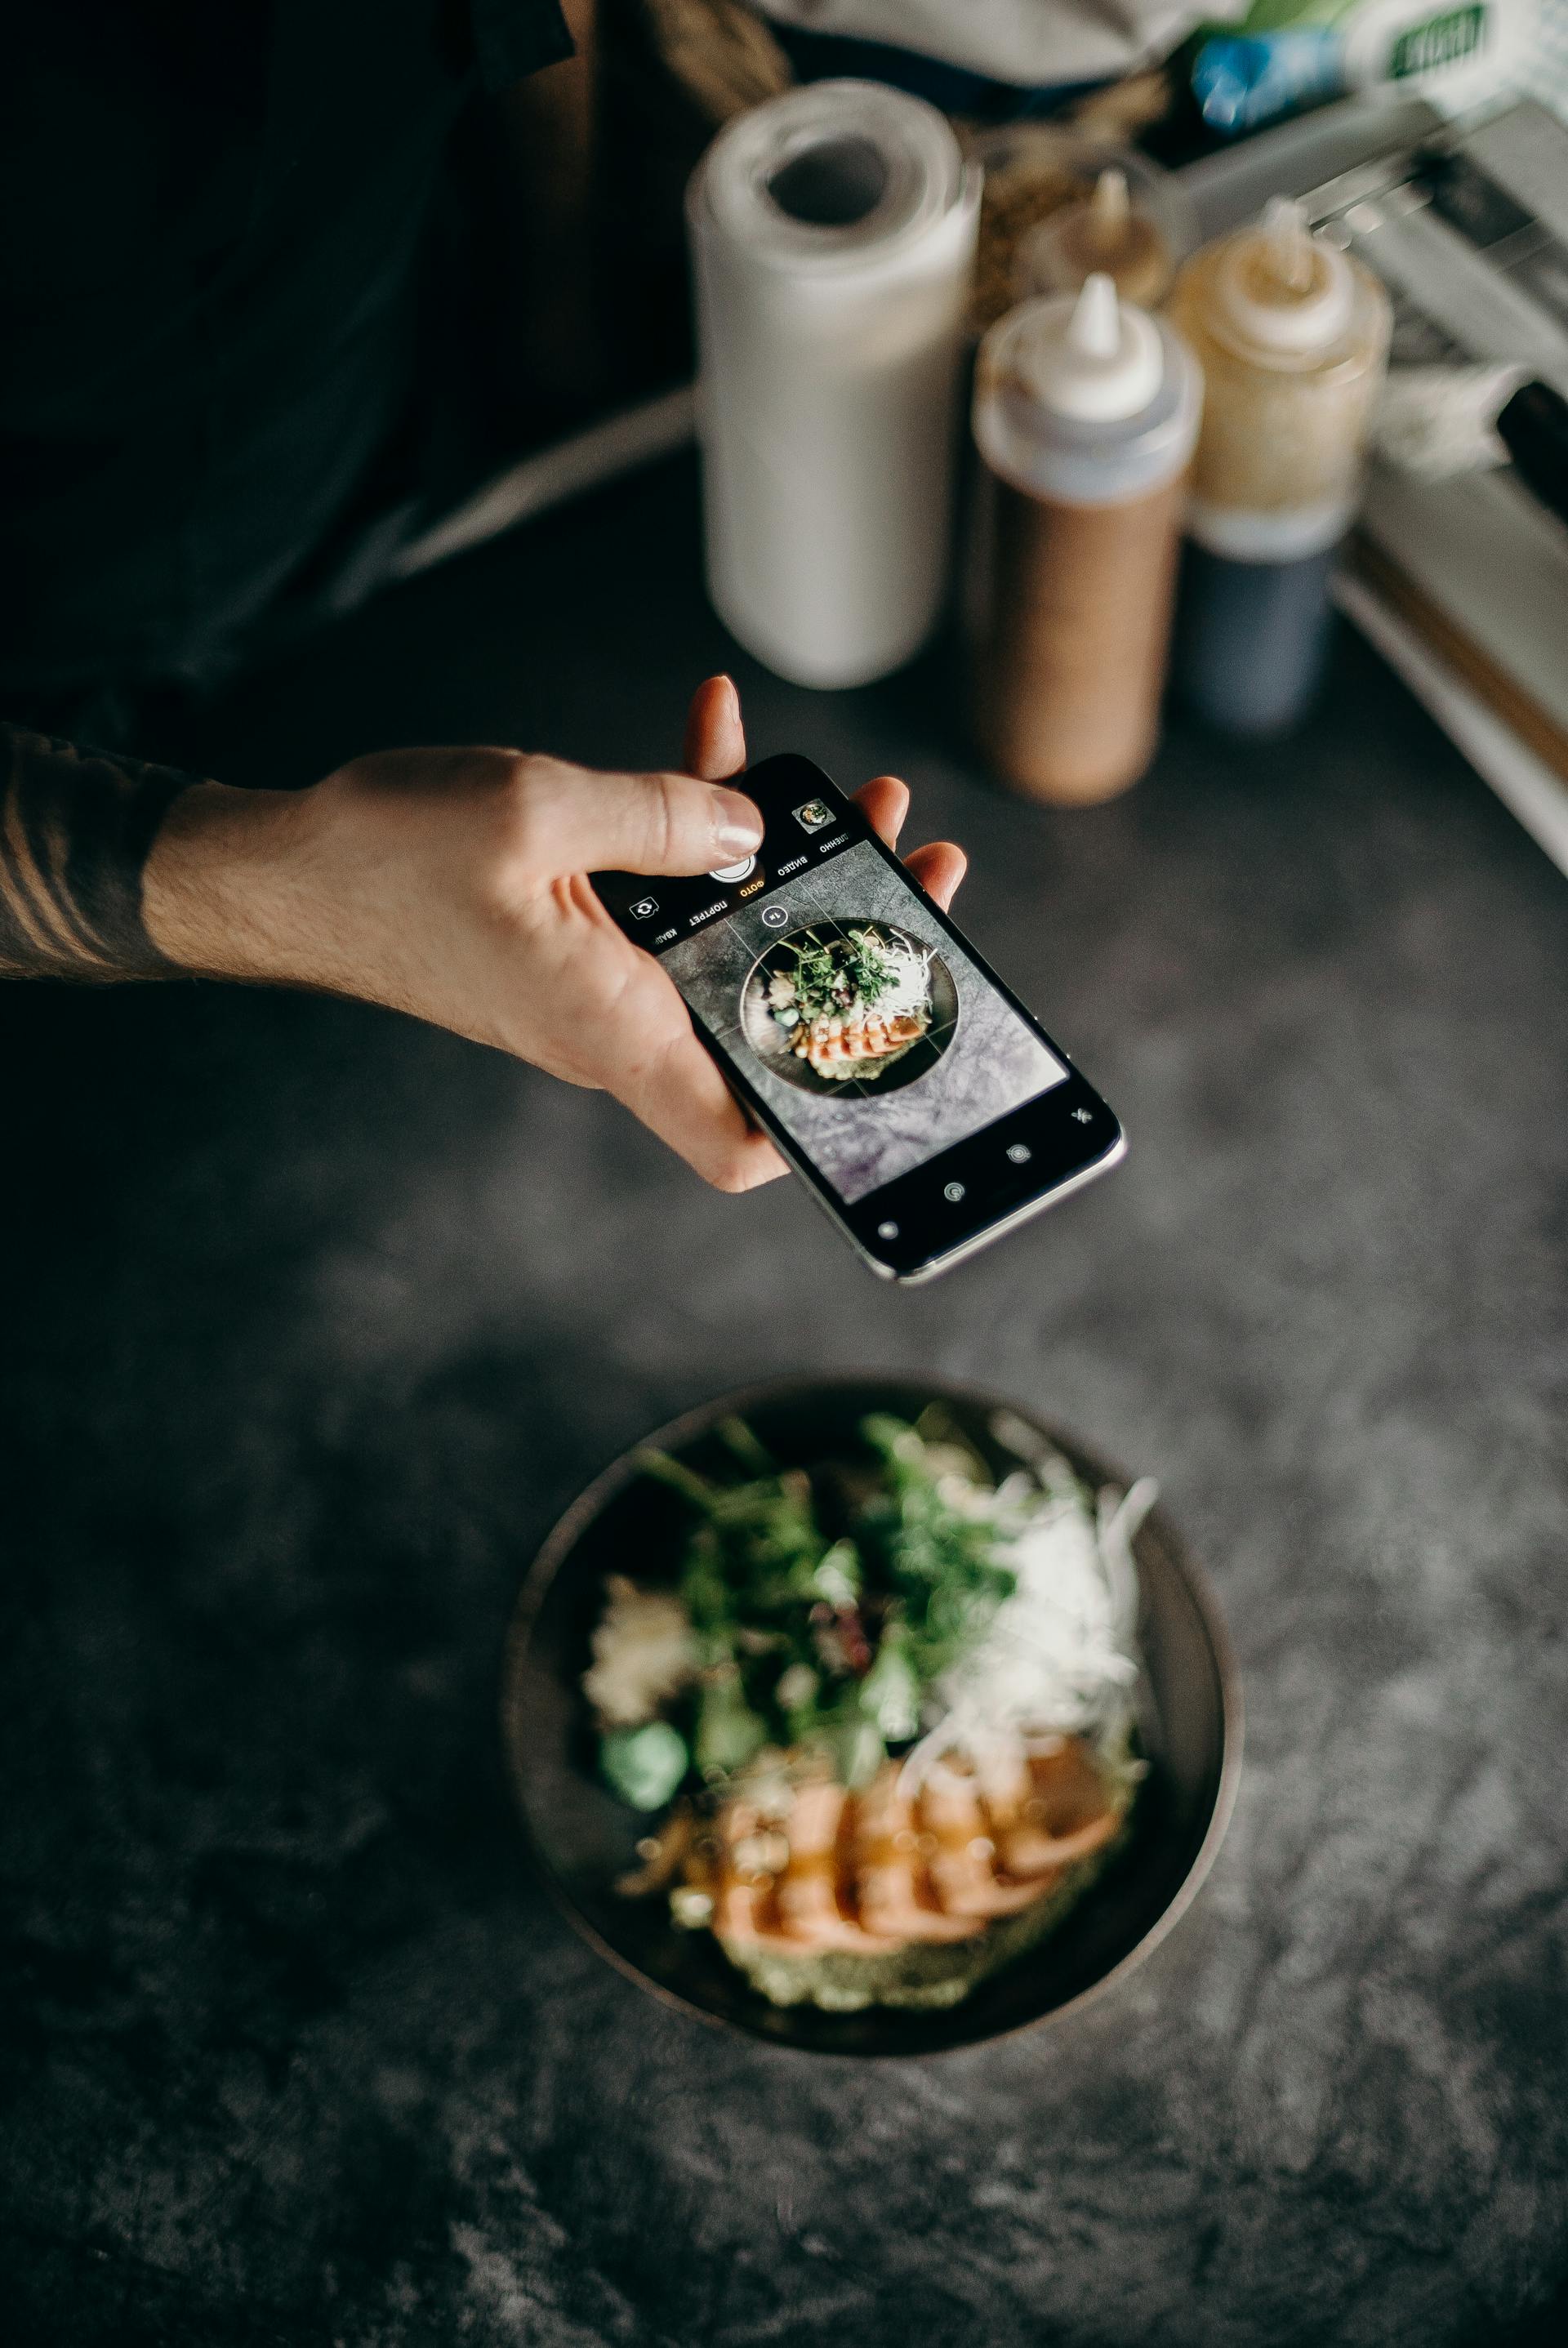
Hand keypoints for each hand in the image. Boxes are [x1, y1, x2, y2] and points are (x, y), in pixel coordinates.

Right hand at [143, 677, 966, 1189]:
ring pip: (729, 944)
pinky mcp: (578, 940)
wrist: (283, 871)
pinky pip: (665, 894)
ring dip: (792, 869)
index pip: (739, 1142)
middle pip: (767, 1022)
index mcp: (616, 1029)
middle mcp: (619, 1025)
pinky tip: (720, 731)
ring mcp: (601, 984)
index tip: (889, 1048)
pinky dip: (699, 823)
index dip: (821, 1126)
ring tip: (843, 794)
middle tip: (907, 863)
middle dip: (850, 943)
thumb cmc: (383, 860)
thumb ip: (659, 815)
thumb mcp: (532, 811)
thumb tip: (751, 828)